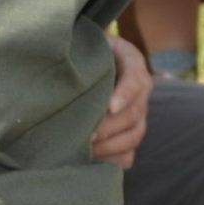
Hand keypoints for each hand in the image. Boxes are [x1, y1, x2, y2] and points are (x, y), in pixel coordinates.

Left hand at [93, 37, 153, 166]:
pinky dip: (112, 161)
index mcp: (132, 62)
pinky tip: (91, 161)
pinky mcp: (128, 134)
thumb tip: (63, 72)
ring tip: (85, 149)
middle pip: (134, 114)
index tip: (110, 107)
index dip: (125, 95)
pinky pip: (128, 155)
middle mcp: (140, 90)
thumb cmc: (80, 50)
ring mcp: (137, 114)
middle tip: (85, 135)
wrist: (84, 60)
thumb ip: (80, 51)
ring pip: (134, 136)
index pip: (136, 79)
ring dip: (110, 146)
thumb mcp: (83, 43)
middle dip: (109, 128)